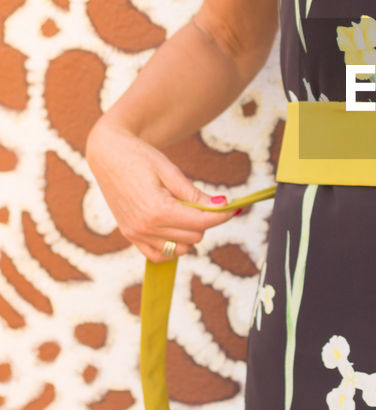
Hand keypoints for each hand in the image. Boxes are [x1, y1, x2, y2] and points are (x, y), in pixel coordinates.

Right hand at [85, 120, 237, 261]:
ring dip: (189, 233)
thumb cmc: (140, 157)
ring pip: (180, 249)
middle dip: (203, 220)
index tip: (233, 207)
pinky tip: (174, 228)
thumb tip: (221, 206)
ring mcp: (136, 234)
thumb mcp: (171, 171)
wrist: (108, 155)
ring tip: (182, 210)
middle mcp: (145, 227)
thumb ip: (194, 195)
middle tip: (200, 201)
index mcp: (157, 210)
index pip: (201, 223)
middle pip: (194, 236)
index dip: (221, 215)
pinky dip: (172, 246)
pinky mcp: (130, 236)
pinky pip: (158, 255)